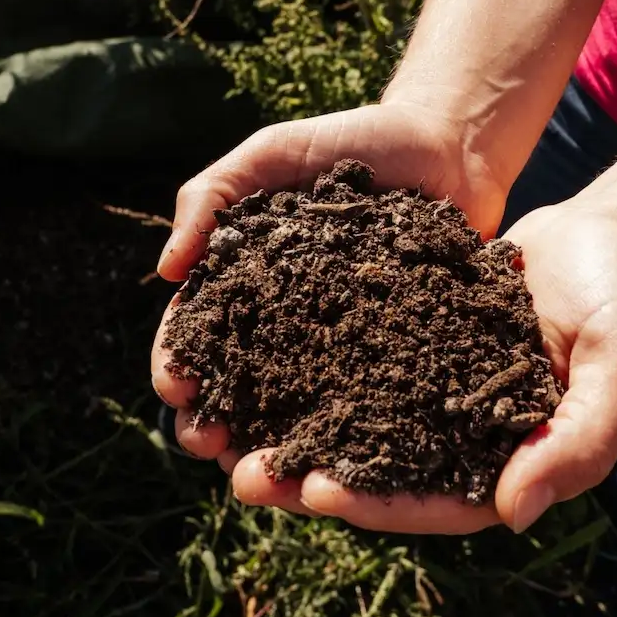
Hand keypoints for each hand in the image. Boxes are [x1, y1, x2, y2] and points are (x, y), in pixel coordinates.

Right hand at [151, 98, 511, 533]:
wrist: (451, 145)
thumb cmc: (356, 140)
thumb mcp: (274, 151)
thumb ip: (213, 194)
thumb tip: (165, 270)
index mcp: (251, 278)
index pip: (198, 328)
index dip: (178, 360)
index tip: (173, 386)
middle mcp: (292, 321)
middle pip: (239, 385)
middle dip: (212, 420)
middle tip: (206, 445)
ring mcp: (345, 343)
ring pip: (296, 411)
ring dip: (269, 447)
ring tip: (258, 476)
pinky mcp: (400, 357)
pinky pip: (367, 405)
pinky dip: (345, 441)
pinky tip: (334, 469)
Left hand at [213, 196, 616, 534]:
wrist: (608, 233)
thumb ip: (579, 443)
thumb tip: (514, 514)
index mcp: (513, 463)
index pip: (438, 503)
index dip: (377, 503)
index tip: (316, 492)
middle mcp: (465, 439)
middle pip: (382, 475)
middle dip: (311, 479)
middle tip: (242, 476)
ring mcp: (436, 394)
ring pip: (355, 426)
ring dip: (295, 432)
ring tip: (228, 431)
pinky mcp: (416, 347)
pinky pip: (356, 367)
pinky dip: (310, 371)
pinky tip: (257, 363)